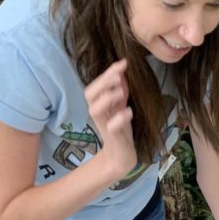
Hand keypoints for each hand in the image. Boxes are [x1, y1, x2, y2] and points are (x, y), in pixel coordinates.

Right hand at [84, 59, 136, 180]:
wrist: (121, 156)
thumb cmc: (120, 130)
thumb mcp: (120, 106)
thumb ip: (120, 90)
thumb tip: (122, 70)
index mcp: (99, 104)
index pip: (97, 85)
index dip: (107, 72)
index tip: (123, 62)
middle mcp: (99, 114)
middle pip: (90, 94)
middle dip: (103, 82)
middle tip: (118, 76)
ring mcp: (104, 126)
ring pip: (96, 110)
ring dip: (107, 98)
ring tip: (121, 93)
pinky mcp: (113, 138)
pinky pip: (111, 128)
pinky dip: (119, 119)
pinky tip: (128, 112)